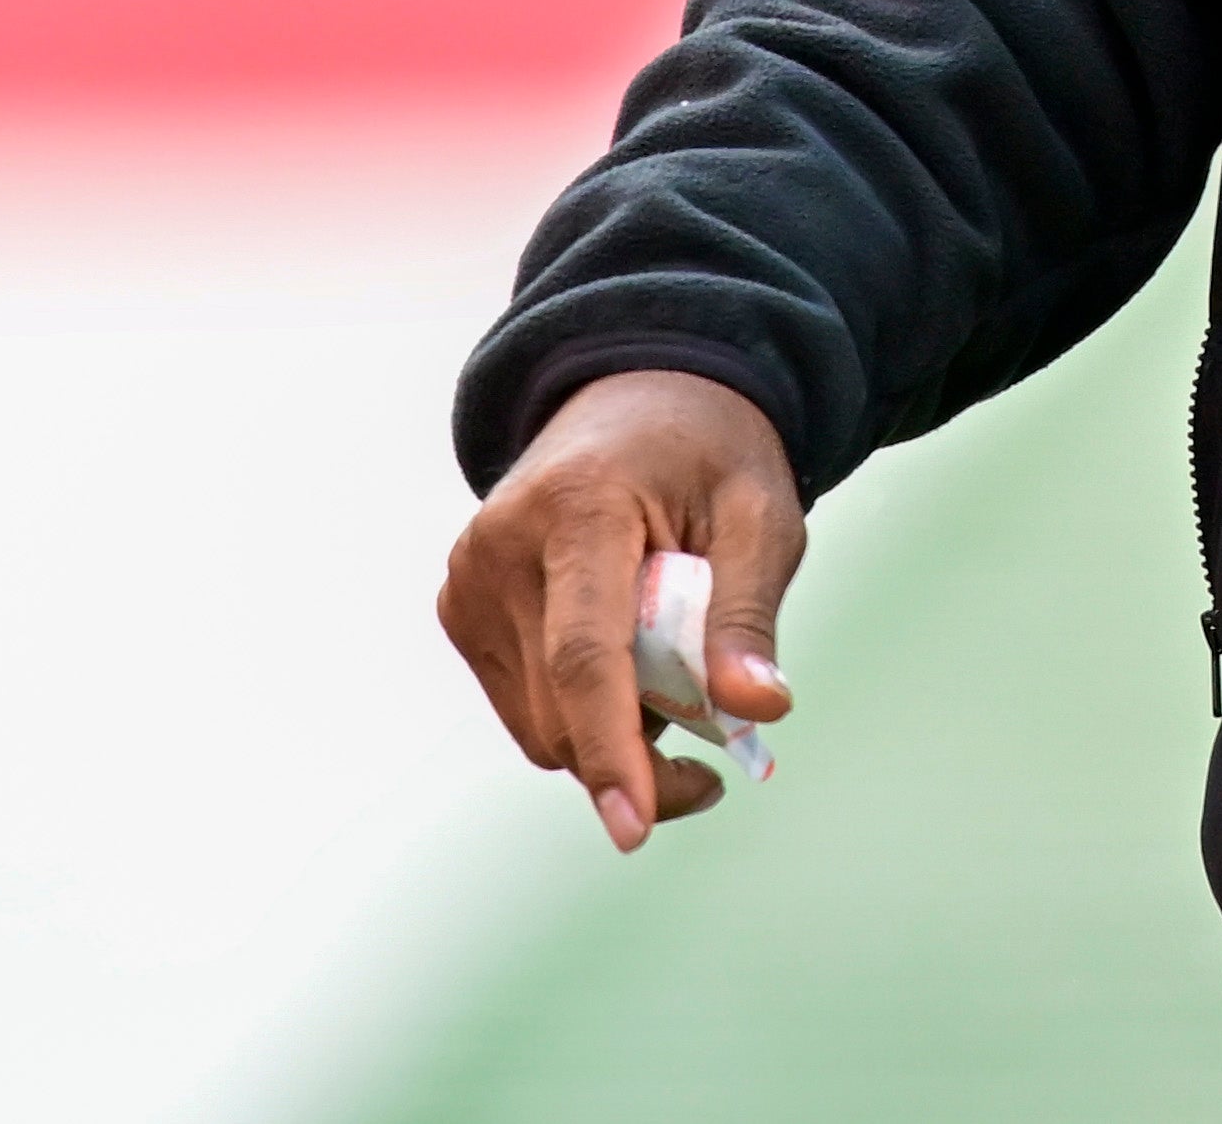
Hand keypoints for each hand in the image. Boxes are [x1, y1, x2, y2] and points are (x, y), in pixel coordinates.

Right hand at [437, 367, 802, 851]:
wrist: (639, 396)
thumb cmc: (711, 454)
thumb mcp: (763, 515)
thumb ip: (750, 613)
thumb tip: (757, 708)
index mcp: (578, 507)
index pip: (586, 655)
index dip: (613, 749)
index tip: (637, 824)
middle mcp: (500, 546)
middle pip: (563, 708)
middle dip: (640, 755)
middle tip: (719, 750)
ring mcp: (466, 580)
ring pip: (539, 723)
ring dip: (611, 733)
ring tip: (673, 678)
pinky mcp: (458, 608)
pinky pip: (524, 704)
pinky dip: (580, 710)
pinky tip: (626, 664)